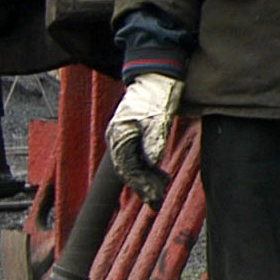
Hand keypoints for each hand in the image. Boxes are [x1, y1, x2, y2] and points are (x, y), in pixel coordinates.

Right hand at [106, 73, 182, 208]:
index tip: (153, 196)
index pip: (127, 167)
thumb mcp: (157, 118)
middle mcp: (117, 138)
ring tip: (161, 189)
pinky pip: (138, 158)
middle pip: (128, 170)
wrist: (156, 78)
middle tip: (157, 202)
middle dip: (142, 187)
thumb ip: (153, 140)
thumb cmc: (156, 96)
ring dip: (147, 180)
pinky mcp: (133, 136)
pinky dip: (149, 169)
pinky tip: (161, 176)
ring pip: (133, 166)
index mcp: (119, 134)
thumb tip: (152, 161)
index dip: (140, 184)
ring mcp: (124, 137)